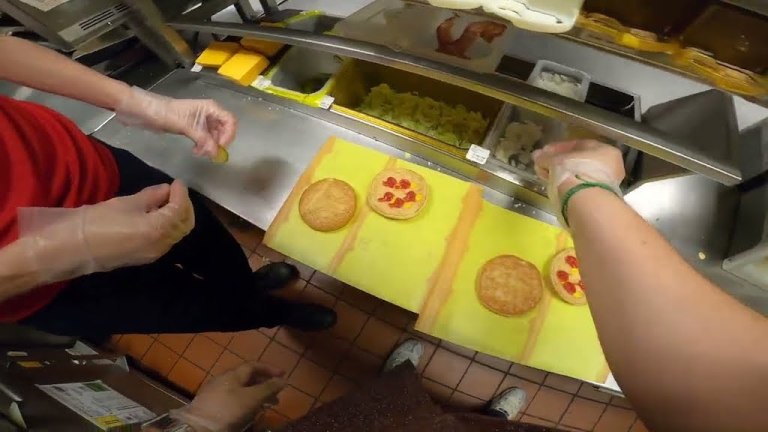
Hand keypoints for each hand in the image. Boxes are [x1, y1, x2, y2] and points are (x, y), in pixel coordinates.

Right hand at [18, 180, 193, 280]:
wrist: (75, 248)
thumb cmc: (99, 221)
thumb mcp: (127, 203)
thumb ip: (151, 196)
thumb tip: (166, 190)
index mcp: (159, 229)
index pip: (180, 209)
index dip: (181, 194)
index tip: (176, 182)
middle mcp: (162, 245)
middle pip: (185, 225)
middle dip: (185, 206)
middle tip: (176, 192)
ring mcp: (155, 254)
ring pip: (177, 234)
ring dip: (177, 217)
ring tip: (167, 201)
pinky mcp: (146, 257)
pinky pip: (167, 240)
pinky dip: (169, 226)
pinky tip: (158, 215)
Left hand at [116, 86, 236, 158]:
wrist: (147, 112)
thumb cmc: (167, 113)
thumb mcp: (186, 126)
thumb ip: (203, 139)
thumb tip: (216, 153)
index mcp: (211, 108)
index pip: (230, 121)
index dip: (229, 135)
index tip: (219, 147)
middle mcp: (209, 113)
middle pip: (225, 130)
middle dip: (219, 143)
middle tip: (208, 153)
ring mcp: (202, 121)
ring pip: (216, 136)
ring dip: (211, 146)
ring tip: (200, 153)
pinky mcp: (195, 128)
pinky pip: (206, 139)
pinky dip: (204, 146)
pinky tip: (196, 150)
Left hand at [171, 362, 285, 431]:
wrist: (197, 428)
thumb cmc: (227, 410)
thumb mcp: (251, 398)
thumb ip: (268, 388)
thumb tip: (283, 380)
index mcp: (233, 374)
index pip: (253, 365)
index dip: (269, 369)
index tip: (283, 375)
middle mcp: (223, 380)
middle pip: (247, 378)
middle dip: (264, 385)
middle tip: (277, 395)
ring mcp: (215, 393)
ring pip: (240, 390)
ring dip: (255, 396)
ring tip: (265, 407)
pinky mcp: (210, 406)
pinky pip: (232, 400)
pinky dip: (245, 403)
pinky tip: (248, 413)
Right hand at [533, 140, 624, 224]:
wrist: (586, 201)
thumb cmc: (575, 172)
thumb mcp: (557, 160)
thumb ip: (546, 157)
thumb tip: (537, 155)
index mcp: (606, 150)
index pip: (579, 145)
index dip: (559, 148)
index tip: (545, 152)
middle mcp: (610, 166)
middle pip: (579, 161)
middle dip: (559, 162)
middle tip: (544, 163)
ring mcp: (605, 183)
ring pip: (579, 174)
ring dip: (561, 173)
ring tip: (545, 174)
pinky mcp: (597, 198)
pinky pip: (579, 186)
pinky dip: (567, 184)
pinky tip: (553, 184)